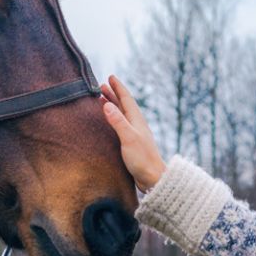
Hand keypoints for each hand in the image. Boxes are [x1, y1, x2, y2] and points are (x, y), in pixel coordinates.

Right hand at [100, 75, 165, 192]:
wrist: (153, 178)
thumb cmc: (142, 159)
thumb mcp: (128, 138)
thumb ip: (118, 122)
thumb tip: (106, 104)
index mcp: (136, 121)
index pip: (126, 99)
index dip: (118, 88)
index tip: (110, 77)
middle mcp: (136, 125)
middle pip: (123, 105)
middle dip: (113, 94)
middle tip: (101, 86)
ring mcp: (135, 134)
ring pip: (122, 114)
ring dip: (113, 106)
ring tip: (102, 100)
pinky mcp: (132, 143)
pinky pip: (121, 125)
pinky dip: (114, 119)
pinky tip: (110, 122)